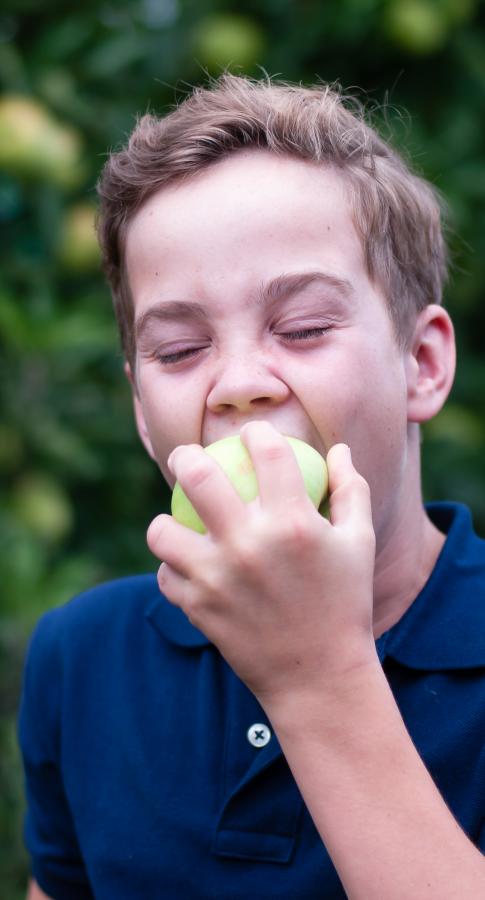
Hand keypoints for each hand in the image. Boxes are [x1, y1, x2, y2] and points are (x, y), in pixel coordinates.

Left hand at [147, 421, 376, 712]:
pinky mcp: (197, 608)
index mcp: (293, 522)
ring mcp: (217, 577)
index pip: (267, 451)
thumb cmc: (345, 604)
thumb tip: (337, 449)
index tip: (251, 434)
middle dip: (186, 456)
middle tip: (187, 457)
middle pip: (198, 476)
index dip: (257, 432)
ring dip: (165, 520)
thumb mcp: (360, 543)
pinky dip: (172, 568)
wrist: (320, 677)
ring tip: (173, 520)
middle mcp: (250, 544)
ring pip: (162, 530)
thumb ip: (351, 489)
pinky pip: (166, 575)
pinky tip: (184, 565)